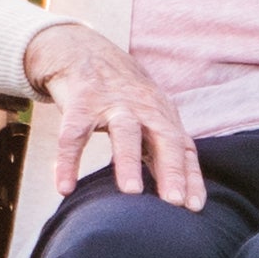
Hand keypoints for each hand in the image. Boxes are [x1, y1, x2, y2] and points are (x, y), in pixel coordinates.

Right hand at [26, 21, 204, 207]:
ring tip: (131, 193)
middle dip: (171, 169)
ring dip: (128, 162)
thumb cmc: (123, 95)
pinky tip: (65, 188)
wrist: (83, 50)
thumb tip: (183, 197)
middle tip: (173, 202)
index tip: (194, 207)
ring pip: (124, 133)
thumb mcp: (150, 115)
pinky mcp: (79, 103)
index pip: (183, 147)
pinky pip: (73, 135)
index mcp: (162, 115)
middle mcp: (142, 108)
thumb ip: (164, 150)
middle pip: (163, 137)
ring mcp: (111, 104)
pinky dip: (68, 162)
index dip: (189, 176)